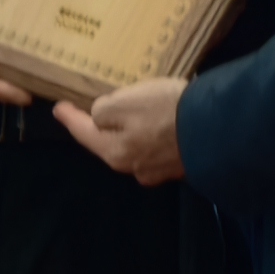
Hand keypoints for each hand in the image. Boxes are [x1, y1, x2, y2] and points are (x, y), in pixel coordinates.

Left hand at [58, 77, 187, 184]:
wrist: (216, 129)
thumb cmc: (165, 111)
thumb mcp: (123, 103)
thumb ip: (102, 111)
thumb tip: (99, 116)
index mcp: (114, 152)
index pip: (83, 132)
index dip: (69, 117)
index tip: (58, 107)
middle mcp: (131, 167)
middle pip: (108, 143)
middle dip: (99, 128)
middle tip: (93, 109)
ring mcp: (157, 170)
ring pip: (132, 147)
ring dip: (128, 132)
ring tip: (130, 115)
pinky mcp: (179, 165)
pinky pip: (155, 148)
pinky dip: (150, 136)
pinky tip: (158, 125)